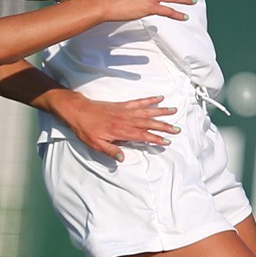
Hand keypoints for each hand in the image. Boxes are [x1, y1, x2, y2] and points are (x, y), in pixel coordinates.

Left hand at [53, 92, 177, 160]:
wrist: (78, 111)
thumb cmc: (86, 129)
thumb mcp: (95, 144)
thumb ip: (110, 151)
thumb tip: (122, 159)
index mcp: (120, 131)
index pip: (142, 136)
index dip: (155, 139)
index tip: (167, 141)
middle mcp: (126, 120)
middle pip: (148, 123)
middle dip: (164, 126)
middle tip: (177, 129)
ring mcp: (125, 111)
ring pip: (147, 111)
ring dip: (161, 112)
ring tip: (174, 111)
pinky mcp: (122, 105)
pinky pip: (138, 102)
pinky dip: (149, 100)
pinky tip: (159, 98)